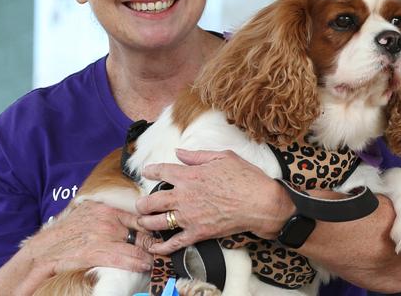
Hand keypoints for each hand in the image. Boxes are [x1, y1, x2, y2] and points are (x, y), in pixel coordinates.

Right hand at [23, 200, 153, 275]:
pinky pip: (125, 259)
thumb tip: (123, 216)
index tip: (158, 234)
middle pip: (141, 231)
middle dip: (153, 242)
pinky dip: (138, 263)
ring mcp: (104, 236)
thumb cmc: (67, 231)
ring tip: (156, 260)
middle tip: (162, 248)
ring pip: (137, 246)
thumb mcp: (88, 212)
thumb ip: (106, 213)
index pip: (138, 216)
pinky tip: (144, 266)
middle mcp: (108, 220)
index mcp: (107, 209)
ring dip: (149, 255)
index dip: (150, 226)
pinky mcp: (98, 252)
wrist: (46, 247)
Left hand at [136, 149, 294, 254]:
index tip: (146, 171)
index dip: (150, 171)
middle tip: (140, 204)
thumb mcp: (222, 157)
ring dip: (146, 222)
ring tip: (143, 221)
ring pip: (157, 222)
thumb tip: (179, 153)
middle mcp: (184, 196)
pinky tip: (154, 246)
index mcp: (190, 175)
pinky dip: (162, 246)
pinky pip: (174, 242)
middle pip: (152, 200)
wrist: (260, 202)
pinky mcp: (198, 233)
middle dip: (142, 203)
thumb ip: (197, 156)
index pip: (161, 171)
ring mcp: (189, 216)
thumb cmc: (245, 177)